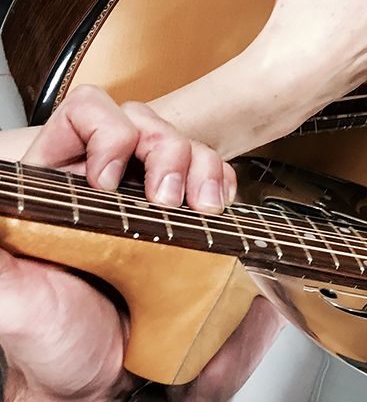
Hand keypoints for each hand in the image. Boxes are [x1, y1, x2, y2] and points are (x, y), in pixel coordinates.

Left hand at [1, 86, 242, 400]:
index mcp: (61, 186)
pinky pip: (214, 177)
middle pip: (145, 122)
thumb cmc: (56, 346)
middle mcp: (108, 182)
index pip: (86, 115)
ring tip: (200, 207)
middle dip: (166, 152)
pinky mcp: (188, 219)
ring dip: (202, 167)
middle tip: (166, 199)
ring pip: (186, 144)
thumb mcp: (13, 300)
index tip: (108, 177)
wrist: (108, 385)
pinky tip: (215, 210)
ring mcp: (152, 199)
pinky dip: (223, 184)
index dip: (106, 131)